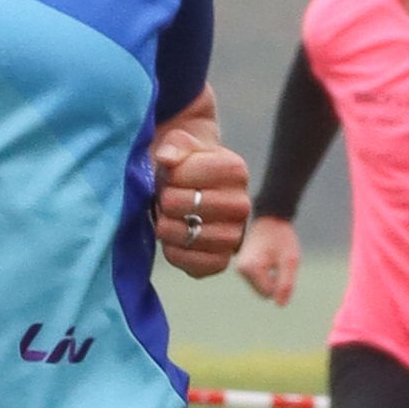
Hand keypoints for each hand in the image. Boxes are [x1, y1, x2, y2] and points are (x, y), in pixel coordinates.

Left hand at [149, 103, 250, 276]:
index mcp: (236, 170)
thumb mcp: (178, 145)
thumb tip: (167, 158)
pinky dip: (173, 251)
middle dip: (166, 200)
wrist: (189, 191)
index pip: (184, 174)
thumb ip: (174, 144)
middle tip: (169, 197)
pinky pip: (190, 263)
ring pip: (184, 234)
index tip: (172, 174)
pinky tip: (174, 238)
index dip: (168, 175)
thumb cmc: (183, 167)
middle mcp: (242, 205)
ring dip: (166, 226)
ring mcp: (234, 236)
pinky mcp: (220, 262)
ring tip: (171, 216)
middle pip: (183, 204)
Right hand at [235, 212, 303, 309]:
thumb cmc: (282, 238)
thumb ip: (286, 283)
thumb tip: (280, 305)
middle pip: (264, 292)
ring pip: (262, 288)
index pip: (269, 293)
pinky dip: (267, 274)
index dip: (281, 282)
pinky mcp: (242, 269)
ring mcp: (240, 270)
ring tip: (274, 258)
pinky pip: (259, 282)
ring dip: (272, 277)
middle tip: (278, 260)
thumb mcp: (290, 260)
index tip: (282, 263)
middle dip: (276, 280)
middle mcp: (241, 271)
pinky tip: (269, 259)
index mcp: (250, 268)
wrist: (271, 219)